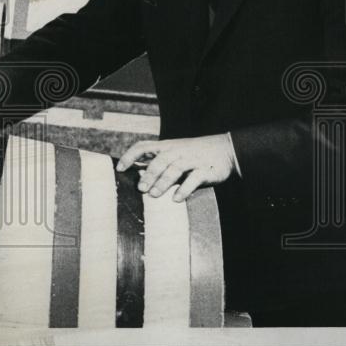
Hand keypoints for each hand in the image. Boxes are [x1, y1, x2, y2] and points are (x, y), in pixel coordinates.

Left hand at [116, 134, 237, 201]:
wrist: (225, 149)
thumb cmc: (193, 154)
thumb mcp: (174, 153)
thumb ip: (158, 162)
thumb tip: (136, 176)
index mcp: (166, 146)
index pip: (143, 146)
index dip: (130, 156)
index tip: (119, 168)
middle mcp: (177, 151)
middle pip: (160, 160)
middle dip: (148, 174)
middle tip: (140, 189)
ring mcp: (192, 160)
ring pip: (175, 169)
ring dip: (163, 182)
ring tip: (154, 195)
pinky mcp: (206, 170)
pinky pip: (194, 179)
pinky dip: (185, 189)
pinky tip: (177, 199)